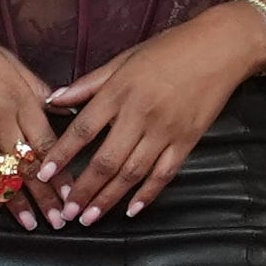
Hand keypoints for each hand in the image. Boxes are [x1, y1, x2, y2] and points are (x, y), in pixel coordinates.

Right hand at [0, 2, 66, 224]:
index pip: (47, 144)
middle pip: (28, 165)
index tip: (73, 194)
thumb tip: (61, 110)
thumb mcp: (10, 61)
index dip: (62, 173)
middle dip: (46, 197)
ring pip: (1, 175)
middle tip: (60, 220)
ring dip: (18, 202)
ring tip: (33, 224)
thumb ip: (36, 89)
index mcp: (18, 98)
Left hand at [34, 0, 265, 223]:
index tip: (44, 175)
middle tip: (67, 211)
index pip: (82, 129)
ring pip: (132, 173)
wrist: (221, 48)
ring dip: (109, 199)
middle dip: (84, 189)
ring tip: (90, 218)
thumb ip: (89, 84)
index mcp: (119, 91)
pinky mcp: (187, 140)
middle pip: (106, 160)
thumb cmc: (169, 49)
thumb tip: (54, 100)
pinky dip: (148, 194)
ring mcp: (165, 130)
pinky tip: (132, 211)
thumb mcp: (124, 59)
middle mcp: (140, 114)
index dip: (62, 154)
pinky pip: (164, 173)